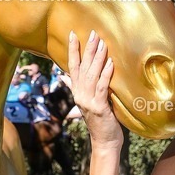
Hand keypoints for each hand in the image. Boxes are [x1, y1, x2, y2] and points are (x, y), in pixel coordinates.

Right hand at [68, 29, 122, 148]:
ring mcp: (87, 101)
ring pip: (91, 75)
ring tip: (102, 43)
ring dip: (97, 58)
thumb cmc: (99, 120)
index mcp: (76, 91)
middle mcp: (79, 94)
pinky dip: (105, 74)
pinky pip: (102, 87)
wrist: (105, 141)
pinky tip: (110, 63)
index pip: (72, 67)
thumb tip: (64, 76)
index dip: (72, 51)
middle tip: (93, 33)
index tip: (73, 34)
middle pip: (82, 67)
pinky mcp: (99, 107)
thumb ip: (76, 87)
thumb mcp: (87, 102)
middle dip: (87, 49)